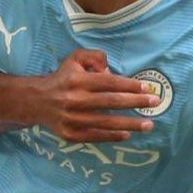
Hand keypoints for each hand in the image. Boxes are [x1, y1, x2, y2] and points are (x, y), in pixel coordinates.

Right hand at [35, 48, 160, 141]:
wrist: (36, 101)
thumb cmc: (62, 78)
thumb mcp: (75, 59)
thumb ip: (94, 56)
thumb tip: (110, 69)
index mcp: (77, 80)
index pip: (109, 83)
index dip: (130, 85)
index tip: (147, 88)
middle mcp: (75, 100)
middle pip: (111, 102)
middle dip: (136, 102)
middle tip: (155, 103)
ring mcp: (72, 119)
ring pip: (106, 123)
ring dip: (130, 124)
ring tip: (148, 124)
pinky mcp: (70, 134)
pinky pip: (96, 136)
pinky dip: (113, 136)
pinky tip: (127, 135)